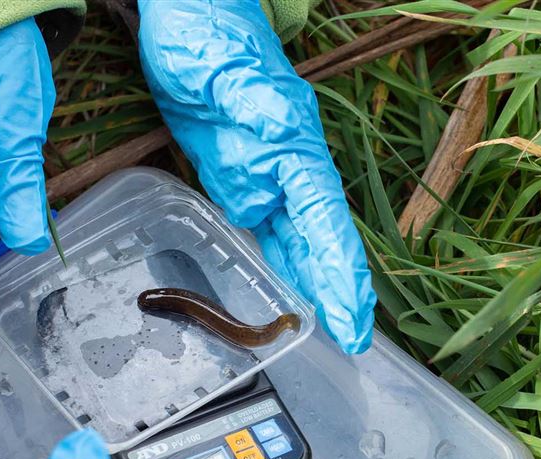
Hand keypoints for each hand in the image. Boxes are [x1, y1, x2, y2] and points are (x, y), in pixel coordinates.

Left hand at [138, 0, 376, 352]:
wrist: (188, 15)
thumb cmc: (205, 34)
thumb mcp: (222, 67)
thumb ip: (252, 101)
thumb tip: (282, 132)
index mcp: (290, 146)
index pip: (322, 220)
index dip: (338, 271)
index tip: (352, 318)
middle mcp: (285, 167)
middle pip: (318, 239)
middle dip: (336, 290)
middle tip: (352, 343)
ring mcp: (263, 174)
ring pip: (294, 239)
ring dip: (312, 283)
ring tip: (331, 332)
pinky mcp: (237, 175)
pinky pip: (264, 228)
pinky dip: (280, 261)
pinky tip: (287, 289)